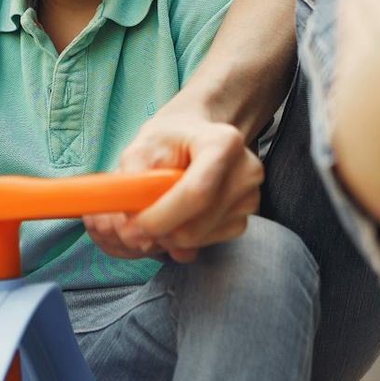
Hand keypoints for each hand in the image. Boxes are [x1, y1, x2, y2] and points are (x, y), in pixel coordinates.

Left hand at [85, 112, 261, 263]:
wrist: (197, 137)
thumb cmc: (170, 139)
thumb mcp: (143, 145)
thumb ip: (132, 181)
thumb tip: (131, 225)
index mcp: (224, 143)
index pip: (196, 193)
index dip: (160, 217)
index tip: (131, 228)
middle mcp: (246, 171)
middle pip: (198, 224)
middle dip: (158, 232)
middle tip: (130, 228)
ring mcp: (249, 198)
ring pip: (198, 239)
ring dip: (167, 236)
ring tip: (154, 211)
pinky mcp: (243, 219)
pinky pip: (205, 244)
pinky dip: (181, 240)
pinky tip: (174, 217)